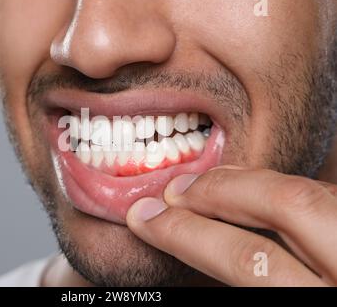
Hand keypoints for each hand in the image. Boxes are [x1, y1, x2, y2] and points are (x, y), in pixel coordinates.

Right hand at [126, 166, 336, 285]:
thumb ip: (251, 284)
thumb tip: (196, 248)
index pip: (251, 262)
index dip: (188, 234)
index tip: (149, 218)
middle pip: (289, 205)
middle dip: (219, 191)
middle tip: (176, 191)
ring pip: (314, 191)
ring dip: (250, 182)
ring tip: (207, 183)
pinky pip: (330, 198)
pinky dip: (283, 191)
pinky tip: (255, 193)